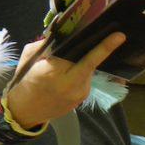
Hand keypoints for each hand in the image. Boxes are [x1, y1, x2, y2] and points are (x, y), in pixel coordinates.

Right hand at [3, 33, 125, 127]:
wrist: (25, 110)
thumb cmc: (25, 80)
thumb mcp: (29, 58)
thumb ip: (46, 45)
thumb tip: (65, 34)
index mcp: (52, 72)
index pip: (74, 54)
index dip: (91, 44)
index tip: (111, 35)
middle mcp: (68, 84)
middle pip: (90, 63)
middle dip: (105, 49)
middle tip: (120, 36)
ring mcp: (78, 93)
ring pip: (90, 70)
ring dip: (88, 60)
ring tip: (86, 49)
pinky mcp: (83, 98)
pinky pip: (87, 79)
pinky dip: (84, 71)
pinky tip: (79, 67)